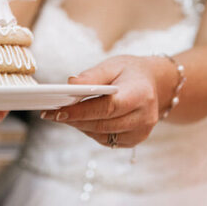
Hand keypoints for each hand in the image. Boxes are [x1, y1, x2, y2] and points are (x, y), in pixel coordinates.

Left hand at [41, 56, 169, 147]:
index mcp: (140, 94)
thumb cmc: (131, 72)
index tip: (58, 111)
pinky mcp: (135, 140)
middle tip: (51, 114)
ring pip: (102, 135)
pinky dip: (91, 131)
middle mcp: (145, 117)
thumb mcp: (113, 65)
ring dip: (80, 126)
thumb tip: (70, 84)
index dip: (81, 111)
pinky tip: (81, 121)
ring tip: (63, 115)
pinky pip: (107, 140)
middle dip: (74, 120)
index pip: (107, 107)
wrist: (155, 84)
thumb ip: (92, 75)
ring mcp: (141, 131)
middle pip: (102, 124)